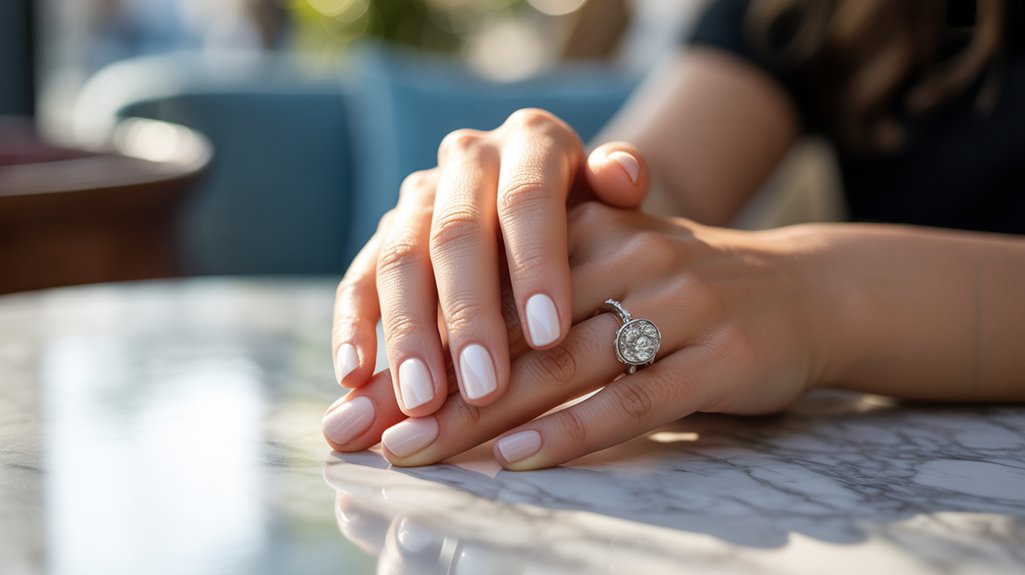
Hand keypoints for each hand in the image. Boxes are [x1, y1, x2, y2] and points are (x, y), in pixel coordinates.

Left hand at [324, 203, 842, 467]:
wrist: (803, 292)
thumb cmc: (679, 293)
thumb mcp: (608, 270)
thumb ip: (531, 301)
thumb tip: (429, 356)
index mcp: (588, 227)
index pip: (484, 289)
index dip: (415, 342)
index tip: (354, 395)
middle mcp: (629, 254)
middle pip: (509, 329)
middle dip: (427, 384)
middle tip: (360, 432)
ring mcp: (678, 302)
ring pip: (560, 363)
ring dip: (480, 414)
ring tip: (415, 450)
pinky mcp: (719, 354)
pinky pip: (630, 399)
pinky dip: (568, 431)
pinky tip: (513, 458)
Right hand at [330, 108, 649, 416]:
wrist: (551, 211)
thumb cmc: (599, 219)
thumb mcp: (618, 201)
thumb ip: (621, 188)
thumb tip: (625, 177)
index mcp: (531, 140)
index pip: (528, 198)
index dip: (536, 265)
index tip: (551, 336)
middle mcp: (467, 158)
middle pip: (456, 234)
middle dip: (469, 316)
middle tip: (483, 388)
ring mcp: (418, 196)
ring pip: (401, 260)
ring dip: (408, 335)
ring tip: (422, 403)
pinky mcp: (382, 236)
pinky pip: (358, 279)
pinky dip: (352, 327)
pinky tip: (354, 378)